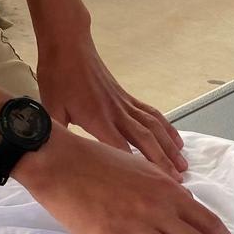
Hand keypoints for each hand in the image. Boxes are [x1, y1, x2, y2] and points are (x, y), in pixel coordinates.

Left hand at [34, 29, 185, 176]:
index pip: (120, 149)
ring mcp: (125, 103)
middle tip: (177, 181)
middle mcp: (117, 112)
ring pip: (154, 127)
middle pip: (145, 139)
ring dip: (170, 146)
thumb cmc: (58, 77)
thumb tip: (53, 156)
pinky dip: (167, 127)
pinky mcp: (127, 97)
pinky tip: (176, 139)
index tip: (149, 185)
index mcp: (97, 119)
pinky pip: (152, 114)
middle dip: (162, 161)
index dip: (135, 168)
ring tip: (183, 164)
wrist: (70, 47)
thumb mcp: (50, 108)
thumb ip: (56, 134)